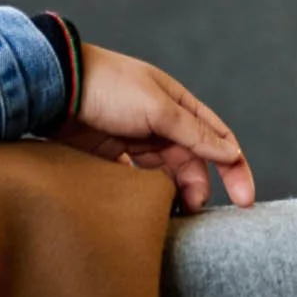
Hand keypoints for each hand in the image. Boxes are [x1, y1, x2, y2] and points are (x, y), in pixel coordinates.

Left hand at [53, 43, 254, 210]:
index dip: (235, 169)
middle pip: (193, 161)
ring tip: (169, 210)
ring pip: (165, 173)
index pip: (219, 140)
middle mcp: (163, 123)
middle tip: (193, 209)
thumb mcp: (159, 109)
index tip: (244, 200)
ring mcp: (136, 139)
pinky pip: (135, 178)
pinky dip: (143, 192)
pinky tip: (143, 204)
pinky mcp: (111, 154)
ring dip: (172, 191)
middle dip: (199, 186)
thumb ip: (195, 134)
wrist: (52, 86)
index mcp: (180, 106)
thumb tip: (230, 153)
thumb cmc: (109, 87)